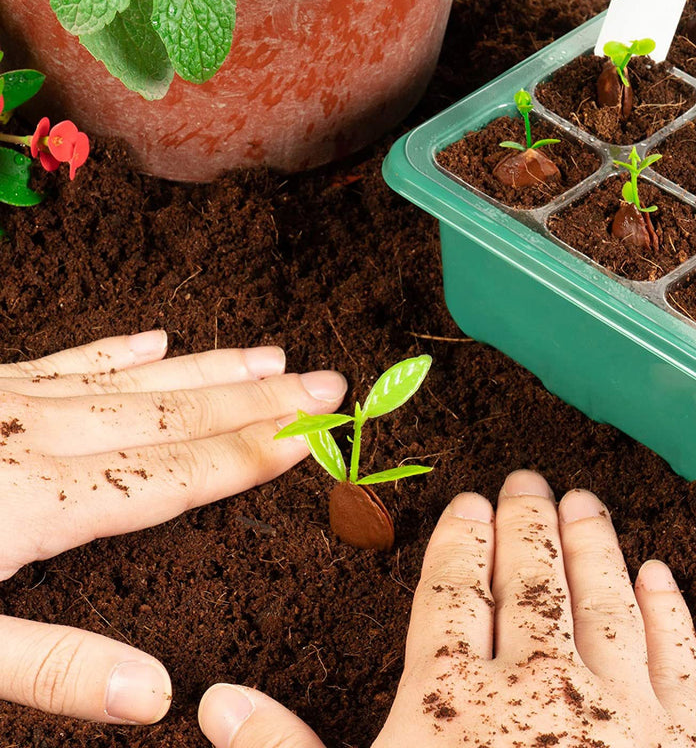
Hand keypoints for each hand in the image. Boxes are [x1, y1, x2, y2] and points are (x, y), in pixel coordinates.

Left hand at [0, 330, 346, 724]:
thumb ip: (49, 667)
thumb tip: (155, 696)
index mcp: (40, 506)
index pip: (176, 477)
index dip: (252, 455)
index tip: (314, 435)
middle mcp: (40, 441)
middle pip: (176, 416)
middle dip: (259, 400)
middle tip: (326, 381)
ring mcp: (12, 406)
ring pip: (136, 380)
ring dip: (210, 366)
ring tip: (271, 352)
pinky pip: (67, 361)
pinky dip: (119, 350)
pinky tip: (157, 338)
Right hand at [198, 470, 695, 747]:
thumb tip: (212, 701)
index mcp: (454, 702)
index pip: (453, 596)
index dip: (460, 543)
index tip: (469, 503)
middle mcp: (538, 686)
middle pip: (530, 583)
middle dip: (527, 525)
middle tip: (528, 479)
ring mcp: (619, 712)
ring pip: (603, 602)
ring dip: (594, 546)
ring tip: (586, 502)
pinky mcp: (684, 742)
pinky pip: (676, 659)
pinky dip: (668, 612)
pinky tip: (660, 572)